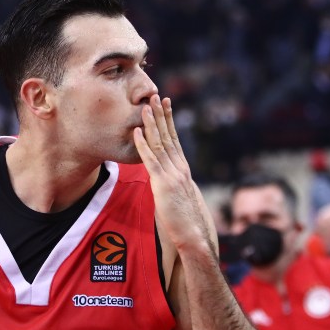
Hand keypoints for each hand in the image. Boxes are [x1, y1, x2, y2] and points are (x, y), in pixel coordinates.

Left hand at [133, 95, 207, 249]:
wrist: (192, 233)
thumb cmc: (186, 219)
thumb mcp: (178, 196)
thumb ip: (172, 184)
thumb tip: (165, 180)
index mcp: (182, 169)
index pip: (175, 139)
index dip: (169, 121)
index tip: (165, 104)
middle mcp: (179, 167)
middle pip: (168, 136)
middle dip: (161, 115)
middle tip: (155, 95)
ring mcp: (172, 175)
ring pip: (160, 144)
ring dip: (151, 124)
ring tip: (144, 106)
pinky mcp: (163, 185)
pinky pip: (151, 161)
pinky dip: (143, 145)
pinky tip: (136, 133)